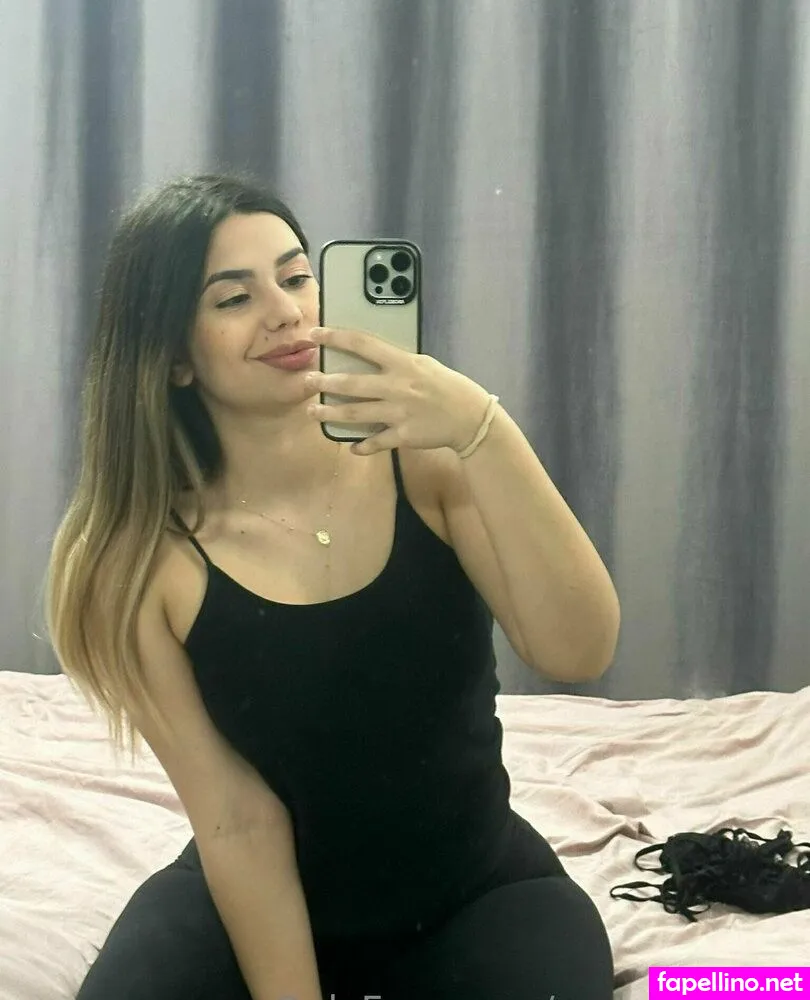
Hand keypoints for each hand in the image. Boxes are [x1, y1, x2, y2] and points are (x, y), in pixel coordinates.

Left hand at [304, 326, 490, 454]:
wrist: (471, 417)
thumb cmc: (447, 387)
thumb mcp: (424, 364)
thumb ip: (397, 362)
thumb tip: (370, 356)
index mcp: (403, 363)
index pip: (363, 344)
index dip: (336, 337)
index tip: (315, 334)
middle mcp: (398, 386)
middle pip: (352, 384)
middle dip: (325, 383)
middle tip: (307, 381)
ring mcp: (399, 413)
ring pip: (356, 414)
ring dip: (331, 414)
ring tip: (313, 412)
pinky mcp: (404, 435)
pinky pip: (377, 442)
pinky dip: (362, 446)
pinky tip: (351, 447)